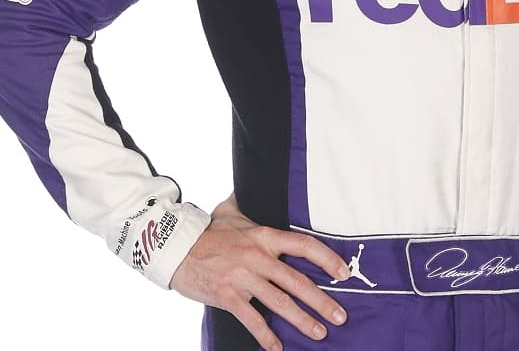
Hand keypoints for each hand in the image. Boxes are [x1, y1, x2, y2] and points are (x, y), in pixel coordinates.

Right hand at [169, 194, 350, 350]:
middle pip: (297, 281)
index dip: (327, 259)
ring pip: (280, 302)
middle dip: (322, 300)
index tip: (343, 273)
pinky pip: (251, 319)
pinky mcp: (227, 296)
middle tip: (340, 316)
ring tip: (319, 333)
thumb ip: (247, 203)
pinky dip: (265, 336)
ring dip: (302, 320)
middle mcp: (258, 257)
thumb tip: (252, 183)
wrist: (175, 248)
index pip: (304, 245)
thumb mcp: (230, 211)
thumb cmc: (207, 231)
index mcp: (264, 236)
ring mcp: (243, 278)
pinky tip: (277, 348)